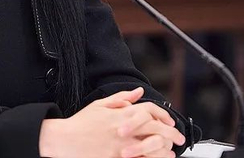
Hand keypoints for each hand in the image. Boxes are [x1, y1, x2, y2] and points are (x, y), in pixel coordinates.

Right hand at [39, 87, 184, 157]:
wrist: (65, 139)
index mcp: (121, 114)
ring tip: (170, 152)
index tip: (169, 121)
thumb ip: (121, 98)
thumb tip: (138, 92)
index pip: (150, 110)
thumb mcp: (100, 104)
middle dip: (171, 133)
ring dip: (165, 149)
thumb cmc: (81, 123)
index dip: (163, 114)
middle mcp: (125, 129)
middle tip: (178, 138)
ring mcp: (122, 146)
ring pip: (152, 147)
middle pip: (156, 129)